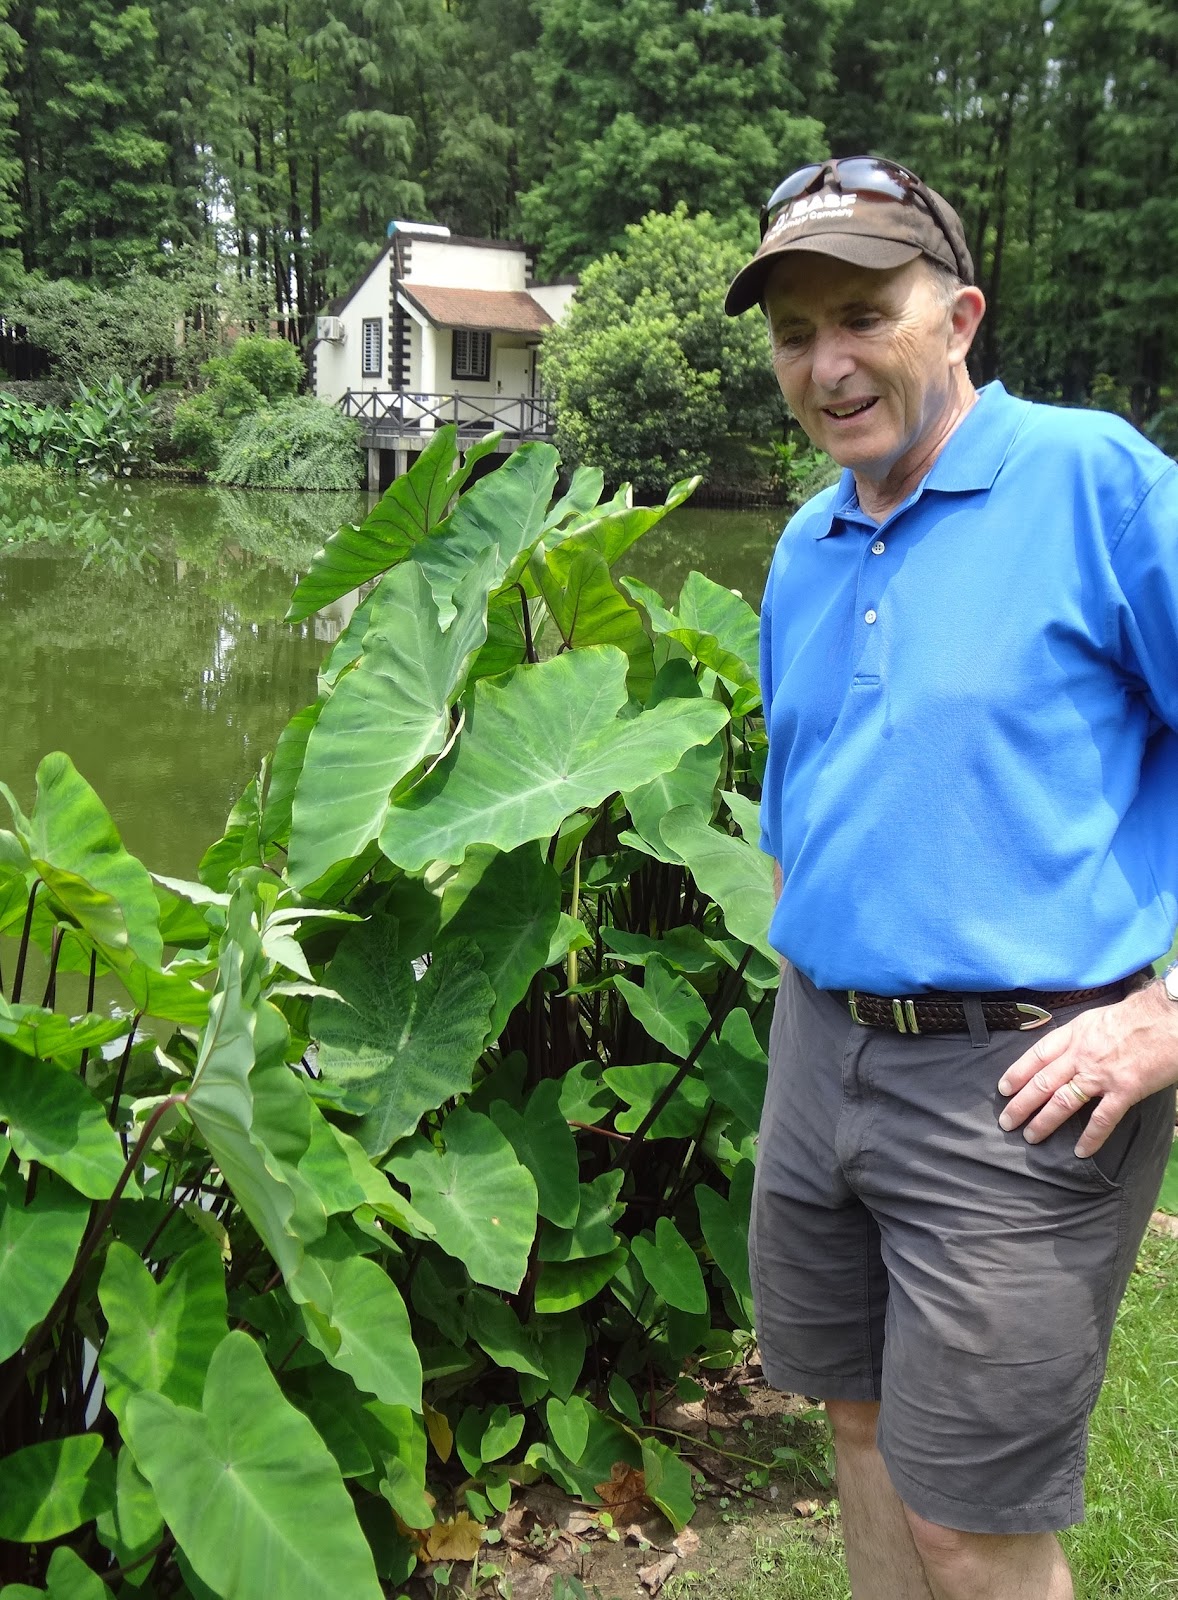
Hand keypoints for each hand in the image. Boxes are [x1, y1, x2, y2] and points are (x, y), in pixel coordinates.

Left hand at [997, 981, 1177, 1156]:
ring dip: (1044, 1122)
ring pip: (1063, 1101)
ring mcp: (1101, 1074)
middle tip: (1006, 1122)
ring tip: (1030, 1137)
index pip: (1037, 1056)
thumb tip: (1067, 1049)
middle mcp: (1081, 1055)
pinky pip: (1102, 1119)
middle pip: (1043, 1082)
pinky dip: (1090, 1138)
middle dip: (1021, 1104)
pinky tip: (1080, 1151)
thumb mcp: (1097, 1018)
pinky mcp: (1124, 1090)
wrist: (1169, 1017)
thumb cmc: (1139, 1015)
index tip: (1003, 1088)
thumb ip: (1080, 1036)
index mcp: (1074, 1034)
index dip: (1017, 1073)